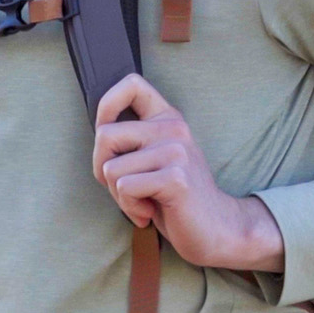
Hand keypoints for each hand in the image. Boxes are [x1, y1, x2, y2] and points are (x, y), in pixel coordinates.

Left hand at [92, 74, 284, 270]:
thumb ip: (133, 142)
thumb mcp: (154, 160)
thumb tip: (98, 135)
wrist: (215, 229)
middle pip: (104, 135)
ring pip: (110, 169)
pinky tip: (149, 213)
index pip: (132, 84)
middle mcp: (173, 129)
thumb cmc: (174, 198)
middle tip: (125, 188)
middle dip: (102, 169)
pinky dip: (130, 208)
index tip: (108, 135)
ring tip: (144, 203)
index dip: (106, 105)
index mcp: (167, 118)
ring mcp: (176, 152)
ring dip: (119, 196)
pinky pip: (125, 188)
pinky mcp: (175, 179)